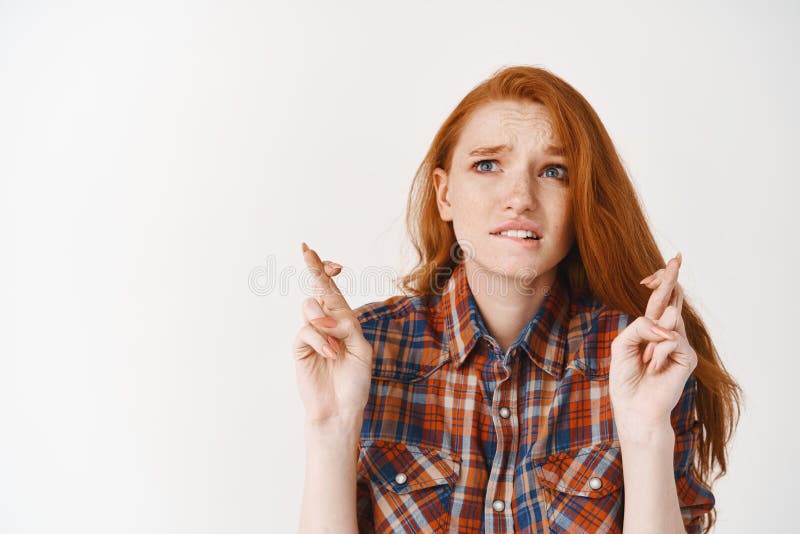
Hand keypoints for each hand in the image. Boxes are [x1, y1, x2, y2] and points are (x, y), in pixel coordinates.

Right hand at [292, 242, 373, 426]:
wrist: (341, 408)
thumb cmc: (355, 381)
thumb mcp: (362, 349)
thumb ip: (347, 327)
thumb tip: (325, 317)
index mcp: (343, 320)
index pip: (333, 290)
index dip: (325, 270)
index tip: (318, 254)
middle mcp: (326, 323)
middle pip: (318, 289)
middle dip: (316, 269)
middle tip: (311, 253)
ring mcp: (312, 334)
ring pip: (310, 307)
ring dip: (325, 323)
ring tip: (336, 347)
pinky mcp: (300, 347)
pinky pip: (306, 331)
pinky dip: (320, 340)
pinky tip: (330, 353)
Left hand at [609, 252, 697, 431]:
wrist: (634, 406)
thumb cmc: (626, 378)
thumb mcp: (623, 345)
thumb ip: (640, 326)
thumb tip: (667, 321)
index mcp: (650, 330)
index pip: (659, 300)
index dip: (661, 282)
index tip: (662, 266)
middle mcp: (667, 334)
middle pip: (672, 299)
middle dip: (671, 278)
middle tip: (676, 257)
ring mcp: (679, 344)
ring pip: (670, 318)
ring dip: (651, 338)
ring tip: (645, 361)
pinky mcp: (686, 356)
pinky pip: (670, 339)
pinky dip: (656, 352)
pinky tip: (653, 367)